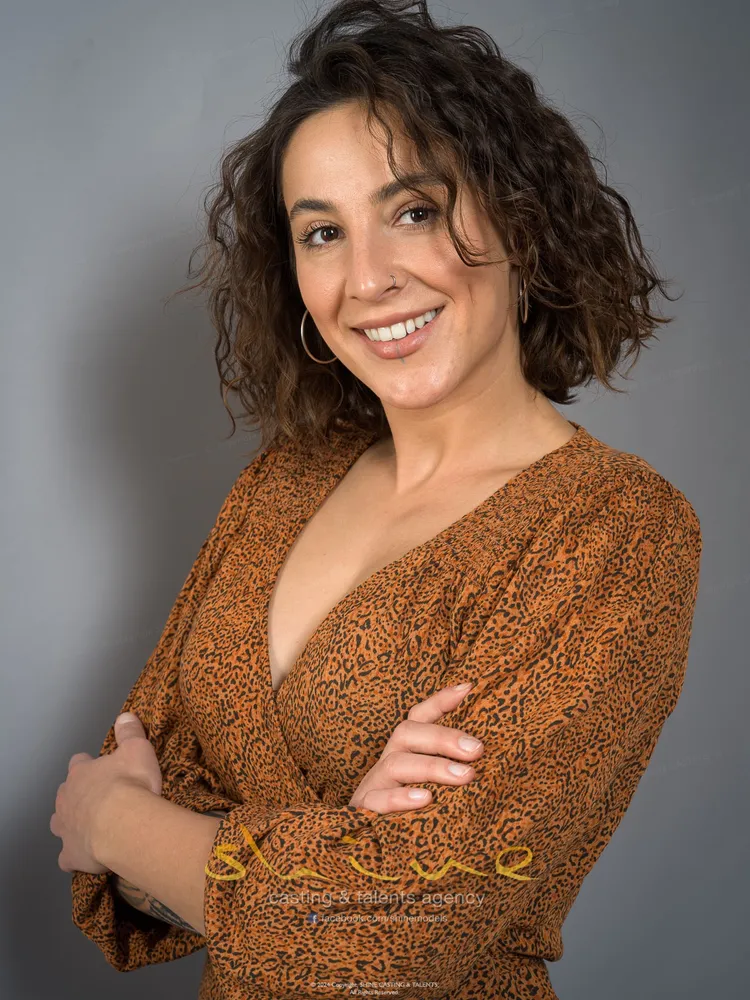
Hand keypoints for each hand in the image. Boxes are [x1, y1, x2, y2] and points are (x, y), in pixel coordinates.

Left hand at [50, 712, 162, 873]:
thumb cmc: (131, 783)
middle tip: (103, 799)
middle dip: (79, 795)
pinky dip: (75, 856)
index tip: (105, 769)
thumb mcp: (138, 749)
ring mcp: (66, 827)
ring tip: (92, 826)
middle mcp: (67, 797)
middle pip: (66, 793)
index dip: (90, 765)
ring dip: (71, 823)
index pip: (79, 762)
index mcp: (81, 772)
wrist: (126, 824)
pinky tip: (87, 856)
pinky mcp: (70, 854)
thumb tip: (126, 715)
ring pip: (59, 823)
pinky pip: (67, 857)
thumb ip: (130, 732)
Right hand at [348, 684, 482, 813]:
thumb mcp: (431, 784)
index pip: (418, 716)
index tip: (468, 689)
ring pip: (395, 764)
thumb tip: (485, 750)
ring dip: (432, 767)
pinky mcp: (364, 812)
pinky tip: (427, 800)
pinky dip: (401, 798)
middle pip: (407, 732)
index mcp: (405, 750)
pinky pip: (377, 801)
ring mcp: (374, 785)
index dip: (440, 701)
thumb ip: (454, 766)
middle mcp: (388, 760)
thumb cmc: (410, 812)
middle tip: (477, 749)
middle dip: (444, 738)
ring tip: (465, 775)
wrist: (367, 850)